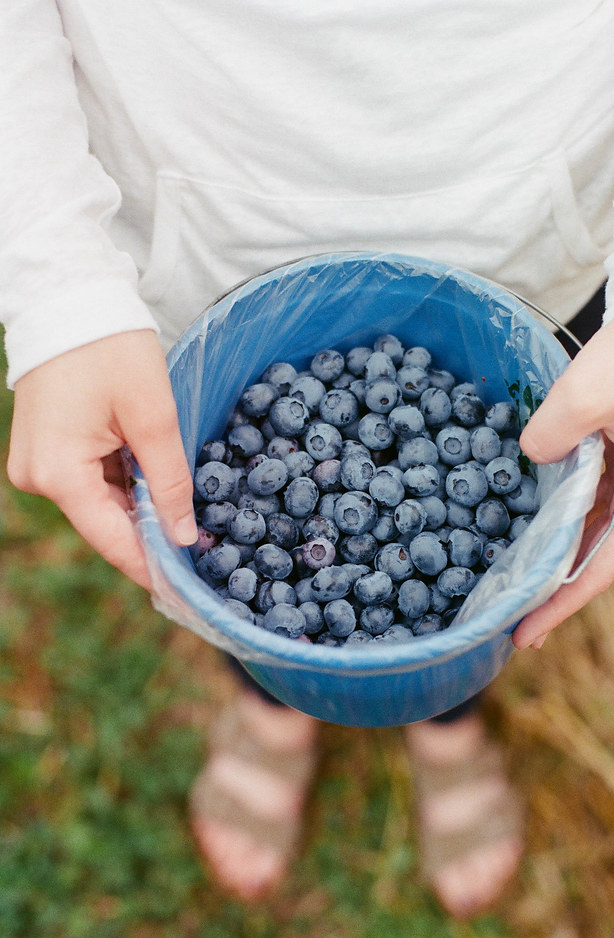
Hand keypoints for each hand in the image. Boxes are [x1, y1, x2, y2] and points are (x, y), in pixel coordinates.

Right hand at [7, 330, 196, 589]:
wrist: (69, 296)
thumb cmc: (111, 348)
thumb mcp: (153, 417)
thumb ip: (170, 483)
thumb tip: (185, 537)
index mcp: (59, 474)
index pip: (113, 541)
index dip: (153, 567)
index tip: (189, 591)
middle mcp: (38, 477)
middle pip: (106, 524)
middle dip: (152, 535)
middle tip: (202, 549)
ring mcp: (36, 463)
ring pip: (100, 503)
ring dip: (140, 507)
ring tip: (186, 512)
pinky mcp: (45, 449)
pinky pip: (90, 480)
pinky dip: (124, 483)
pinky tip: (155, 482)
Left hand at [513, 306, 613, 649]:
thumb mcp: (591, 394)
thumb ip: (549, 436)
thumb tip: (531, 457)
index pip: (599, 568)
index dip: (560, 604)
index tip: (524, 636)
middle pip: (595, 555)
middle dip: (553, 588)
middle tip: (509, 619)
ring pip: (593, 526)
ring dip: (557, 551)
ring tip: (516, 577)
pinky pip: (593, 493)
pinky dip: (564, 511)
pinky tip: (534, 519)